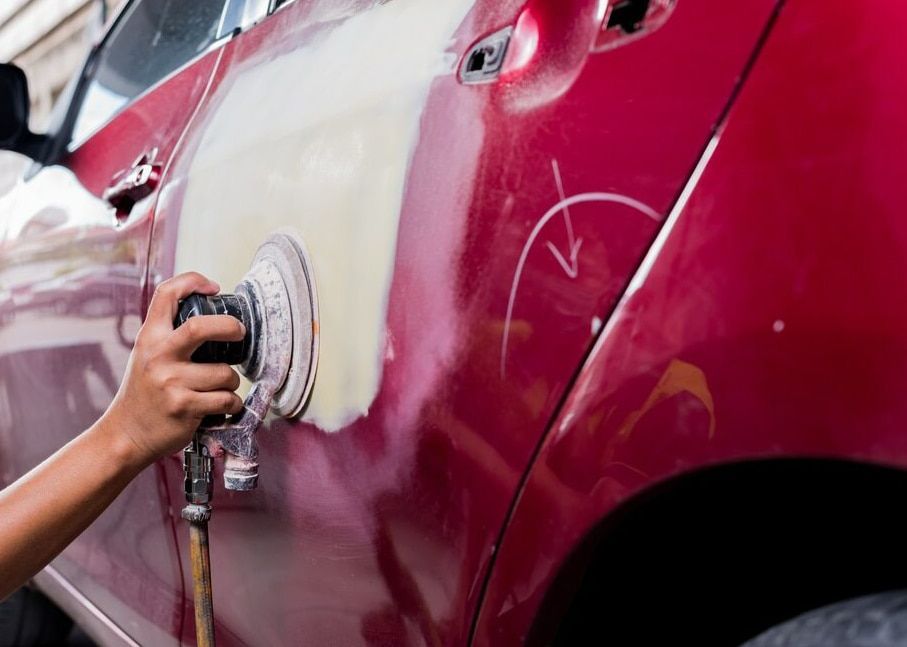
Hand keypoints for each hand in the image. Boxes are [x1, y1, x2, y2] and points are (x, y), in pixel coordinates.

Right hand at [102, 272, 244, 467]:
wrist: (125, 434)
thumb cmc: (145, 392)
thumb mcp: (147, 355)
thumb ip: (171, 336)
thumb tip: (212, 313)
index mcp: (150, 337)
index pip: (167, 294)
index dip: (193, 281)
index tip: (214, 288)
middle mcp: (158, 356)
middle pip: (199, 327)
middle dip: (230, 326)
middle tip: (240, 332)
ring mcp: (170, 382)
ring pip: (224, 373)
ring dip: (232, 382)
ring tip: (221, 388)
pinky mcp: (184, 407)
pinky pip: (226, 400)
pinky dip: (232, 404)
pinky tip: (221, 406)